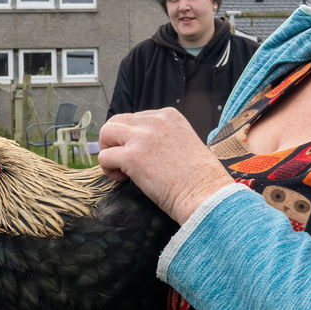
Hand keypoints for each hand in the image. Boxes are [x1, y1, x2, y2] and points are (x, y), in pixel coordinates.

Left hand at [98, 108, 233, 224]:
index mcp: (169, 115)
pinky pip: (105, 157)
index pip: (136, 118)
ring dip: (108, 151)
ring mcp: (142, 137)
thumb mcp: (185, 142)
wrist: (206, 194)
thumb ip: (162, 138)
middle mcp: (155, 121)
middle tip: (122, 162)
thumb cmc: (200, 178)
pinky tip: (123, 179)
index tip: (140, 155)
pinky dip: (108, 169)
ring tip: (120, 169)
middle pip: (117, 121)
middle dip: (114, 141)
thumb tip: (142, 147)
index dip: (132, 138)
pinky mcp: (132, 156)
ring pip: (106, 133)